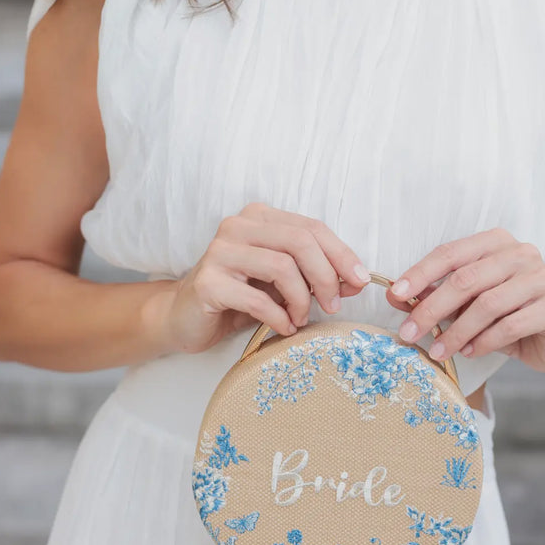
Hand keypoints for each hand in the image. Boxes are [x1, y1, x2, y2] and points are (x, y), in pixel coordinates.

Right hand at [151, 202, 371, 354]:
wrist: (183, 318)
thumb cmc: (238, 296)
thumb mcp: (282, 281)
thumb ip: (315, 274)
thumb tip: (357, 281)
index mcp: (259, 217)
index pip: (311, 227)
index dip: (341, 254)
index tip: (360, 282)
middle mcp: (237, 226)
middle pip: (300, 242)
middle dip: (326, 276)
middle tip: (333, 305)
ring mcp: (219, 252)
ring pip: (282, 266)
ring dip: (302, 299)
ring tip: (301, 318)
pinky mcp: (208, 283)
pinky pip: (258, 299)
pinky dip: (279, 317)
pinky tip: (283, 327)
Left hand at [387, 227, 544, 372]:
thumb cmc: (507, 314)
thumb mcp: (468, 302)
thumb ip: (435, 294)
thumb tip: (396, 296)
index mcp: (496, 242)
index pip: (451, 253)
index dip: (420, 273)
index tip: (396, 295)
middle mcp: (521, 253)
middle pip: (466, 279)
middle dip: (432, 309)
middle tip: (409, 334)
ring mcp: (541, 278)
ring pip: (487, 304)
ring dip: (456, 332)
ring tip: (439, 350)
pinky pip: (510, 326)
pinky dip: (483, 342)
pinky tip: (469, 352)